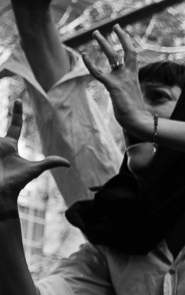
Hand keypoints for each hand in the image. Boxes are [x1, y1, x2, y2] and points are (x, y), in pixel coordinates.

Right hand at [0, 101, 67, 219]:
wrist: (1, 194)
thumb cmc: (16, 182)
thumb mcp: (33, 170)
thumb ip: (49, 163)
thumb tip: (68, 164)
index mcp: (10, 145)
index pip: (15, 126)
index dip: (16, 113)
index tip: (18, 100)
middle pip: (1, 129)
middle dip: (4, 121)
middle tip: (8, 107)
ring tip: (0, 154)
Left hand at [81, 27, 152, 136]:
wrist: (139, 120)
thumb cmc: (135, 113)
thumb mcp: (130, 97)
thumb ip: (126, 90)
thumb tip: (124, 93)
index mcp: (133, 75)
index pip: (132, 54)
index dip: (126, 41)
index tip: (120, 30)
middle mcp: (128, 74)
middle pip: (126, 51)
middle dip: (119, 37)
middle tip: (112, 26)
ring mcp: (121, 79)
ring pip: (112, 56)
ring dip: (103, 44)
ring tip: (95, 33)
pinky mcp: (112, 86)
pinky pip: (98, 72)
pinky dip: (90, 64)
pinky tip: (83, 55)